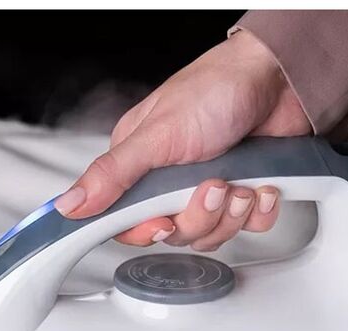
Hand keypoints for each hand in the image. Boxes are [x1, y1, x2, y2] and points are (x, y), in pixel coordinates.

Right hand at [55, 30, 310, 250]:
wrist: (277, 78)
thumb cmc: (215, 90)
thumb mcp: (158, 135)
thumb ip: (113, 175)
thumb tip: (70, 205)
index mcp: (141, 168)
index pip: (128, 223)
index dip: (146, 231)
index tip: (163, 222)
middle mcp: (172, 183)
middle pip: (175, 234)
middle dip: (200, 216)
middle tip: (214, 186)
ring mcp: (208, 191)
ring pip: (211, 235)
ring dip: (232, 213)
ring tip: (241, 182)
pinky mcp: (241, 195)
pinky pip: (248, 227)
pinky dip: (260, 210)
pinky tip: (262, 185)